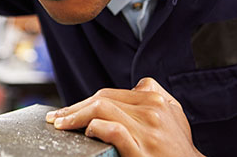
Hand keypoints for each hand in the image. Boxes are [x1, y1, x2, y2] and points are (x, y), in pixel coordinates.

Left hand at [46, 77, 204, 156]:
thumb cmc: (180, 149)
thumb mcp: (174, 116)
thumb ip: (157, 97)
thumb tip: (137, 87)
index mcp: (155, 100)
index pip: (111, 93)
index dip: (86, 101)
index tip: (71, 110)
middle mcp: (151, 110)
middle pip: (102, 99)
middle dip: (74, 107)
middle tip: (56, 117)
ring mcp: (147, 129)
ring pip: (102, 109)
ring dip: (75, 116)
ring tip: (61, 125)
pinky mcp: (141, 148)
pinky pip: (113, 130)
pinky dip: (94, 128)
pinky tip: (86, 132)